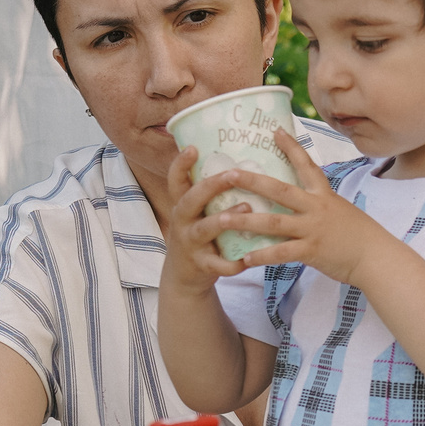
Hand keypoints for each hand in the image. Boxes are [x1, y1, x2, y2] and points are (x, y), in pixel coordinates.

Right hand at [163, 146, 250, 290]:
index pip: (176, 180)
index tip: (193, 148)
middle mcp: (183, 221)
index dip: (181, 164)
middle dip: (211, 186)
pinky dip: (232, 263)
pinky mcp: (201, 266)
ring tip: (246, 208)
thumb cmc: (199, 236)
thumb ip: (210, 195)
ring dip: (225, 218)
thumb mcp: (197, 214)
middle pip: (190, 200)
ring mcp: (190, 244)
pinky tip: (248, 259)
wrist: (184, 277)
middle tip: (233, 174)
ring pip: (204, 229)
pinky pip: (218, 265)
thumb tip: (240, 163)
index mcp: (183, 205)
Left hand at [166, 131, 387, 286]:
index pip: (306, 165)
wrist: (376, 258)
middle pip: (279, 190)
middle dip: (252, 181)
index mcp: (323, 194)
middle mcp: (316, 207)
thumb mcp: (339, 210)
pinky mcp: (312, 251)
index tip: (274, 131)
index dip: (290, 147)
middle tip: (228, 173)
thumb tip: (298, 199)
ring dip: (246, 220)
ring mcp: (313, 229)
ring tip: (221, 219)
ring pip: (274, 222)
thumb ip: (317, 203)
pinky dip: (262, 256)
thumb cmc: (358, 235)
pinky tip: (245, 258)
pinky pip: (282, 253)